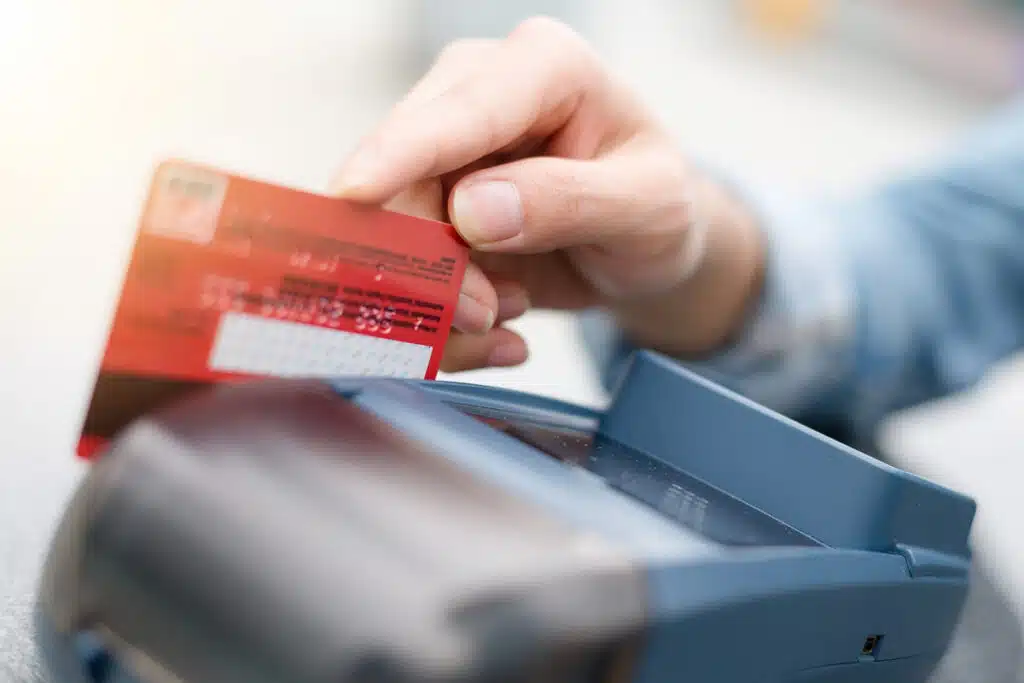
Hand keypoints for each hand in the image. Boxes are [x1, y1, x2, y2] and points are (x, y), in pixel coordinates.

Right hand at [332, 17, 763, 371]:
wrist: (642, 246)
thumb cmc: (657, 208)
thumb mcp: (648, 207)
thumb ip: (570, 201)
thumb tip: (471, 212)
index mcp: (542, 66)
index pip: (460, 110)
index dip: (400, 152)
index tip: (352, 193)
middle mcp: (476, 93)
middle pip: (404, 174)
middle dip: (432, 262)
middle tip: (489, 314)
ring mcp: (443, 150)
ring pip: (392, 231)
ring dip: (442, 298)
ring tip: (511, 314)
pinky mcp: (427, 204)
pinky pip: (403, 267)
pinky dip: (444, 317)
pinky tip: (501, 328)